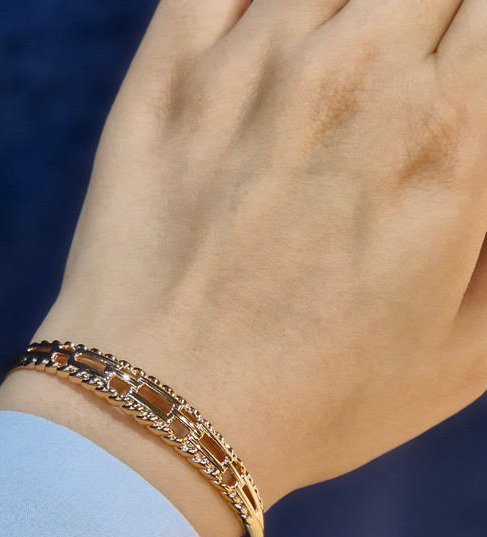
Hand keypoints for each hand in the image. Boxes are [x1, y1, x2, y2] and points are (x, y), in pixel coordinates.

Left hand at [30, 0, 486, 511]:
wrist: (165, 414)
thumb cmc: (317, 400)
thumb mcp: (469, 348)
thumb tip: (486, 135)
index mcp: (451, 139)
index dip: (477, 47)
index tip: (455, 83)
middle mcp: (356, 79)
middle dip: (430, 24)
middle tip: (402, 84)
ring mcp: (251, 70)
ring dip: (351, 12)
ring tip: (340, 79)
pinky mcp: (166, 84)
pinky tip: (267, 35)